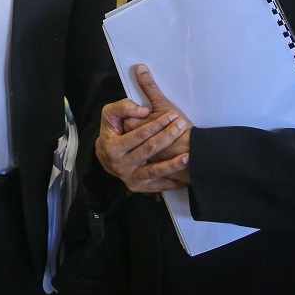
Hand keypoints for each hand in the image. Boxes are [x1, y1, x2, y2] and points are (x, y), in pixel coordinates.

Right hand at [95, 65, 192, 192]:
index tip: (172, 115)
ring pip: (155, 171)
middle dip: (168, 136)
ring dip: (173, 164)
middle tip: (182, 125)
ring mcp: (130, 178)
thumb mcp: (109, 114)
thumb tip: (144, 111)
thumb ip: (123, 107)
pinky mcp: (139, 187)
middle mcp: (121, 165)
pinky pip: (158, 186)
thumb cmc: (111, 132)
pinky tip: (186, 178)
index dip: (157, 124)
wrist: (106, 156)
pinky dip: (172, 183)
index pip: (139, 135)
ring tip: (188, 156)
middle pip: (149, 150)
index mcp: (113, 148)